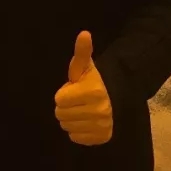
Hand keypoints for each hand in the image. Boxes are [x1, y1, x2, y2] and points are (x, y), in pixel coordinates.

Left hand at [55, 31, 113, 145]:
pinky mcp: (101, 137)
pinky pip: (75, 137)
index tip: (73, 90)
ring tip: (80, 110)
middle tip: (76, 101)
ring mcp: (101, 125)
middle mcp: (100, 110)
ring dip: (70, 119)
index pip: (59, 100)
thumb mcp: (84, 66)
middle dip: (65, 107)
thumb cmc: (91, 81)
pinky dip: (77, 131)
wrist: (112, 98)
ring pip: (67, 127)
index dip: (63, 94)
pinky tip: (84, 121)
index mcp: (93, 91)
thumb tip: (84, 33)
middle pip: (61, 115)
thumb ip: (81, 51)